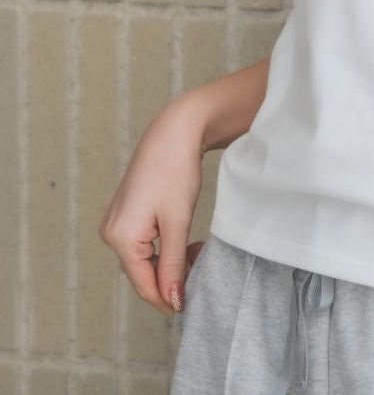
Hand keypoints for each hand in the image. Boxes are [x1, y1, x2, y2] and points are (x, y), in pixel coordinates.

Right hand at [97, 93, 208, 317]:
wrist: (174, 131)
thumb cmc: (176, 171)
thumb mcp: (178, 222)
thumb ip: (173, 263)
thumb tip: (172, 300)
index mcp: (119, 237)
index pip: (142, 283)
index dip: (167, 297)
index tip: (190, 304)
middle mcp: (111, 232)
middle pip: (142, 272)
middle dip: (170, 277)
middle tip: (201, 271)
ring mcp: (117, 222)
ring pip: (144, 259)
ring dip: (169, 262)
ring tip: (196, 253)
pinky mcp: (127, 213)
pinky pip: (143, 243)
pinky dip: (164, 248)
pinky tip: (184, 244)